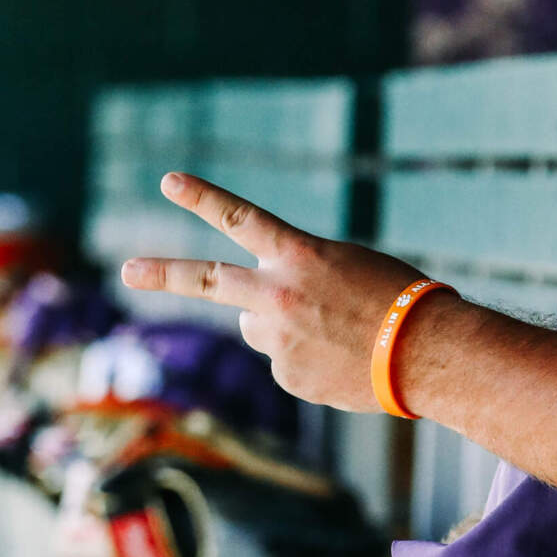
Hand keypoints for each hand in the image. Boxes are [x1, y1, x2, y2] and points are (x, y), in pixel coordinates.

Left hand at [119, 174, 457, 411]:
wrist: (429, 352)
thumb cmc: (398, 299)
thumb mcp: (345, 268)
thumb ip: (292, 279)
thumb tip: (249, 320)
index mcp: (299, 254)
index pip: (239, 216)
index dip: (201, 197)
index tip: (168, 181)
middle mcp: (278, 293)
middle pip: (207, 280)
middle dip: (162, 273)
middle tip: (127, 270)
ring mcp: (277, 337)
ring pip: (255, 327)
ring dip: (278, 326)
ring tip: (329, 332)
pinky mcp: (286, 375)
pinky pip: (283, 363)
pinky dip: (305, 361)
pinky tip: (339, 361)